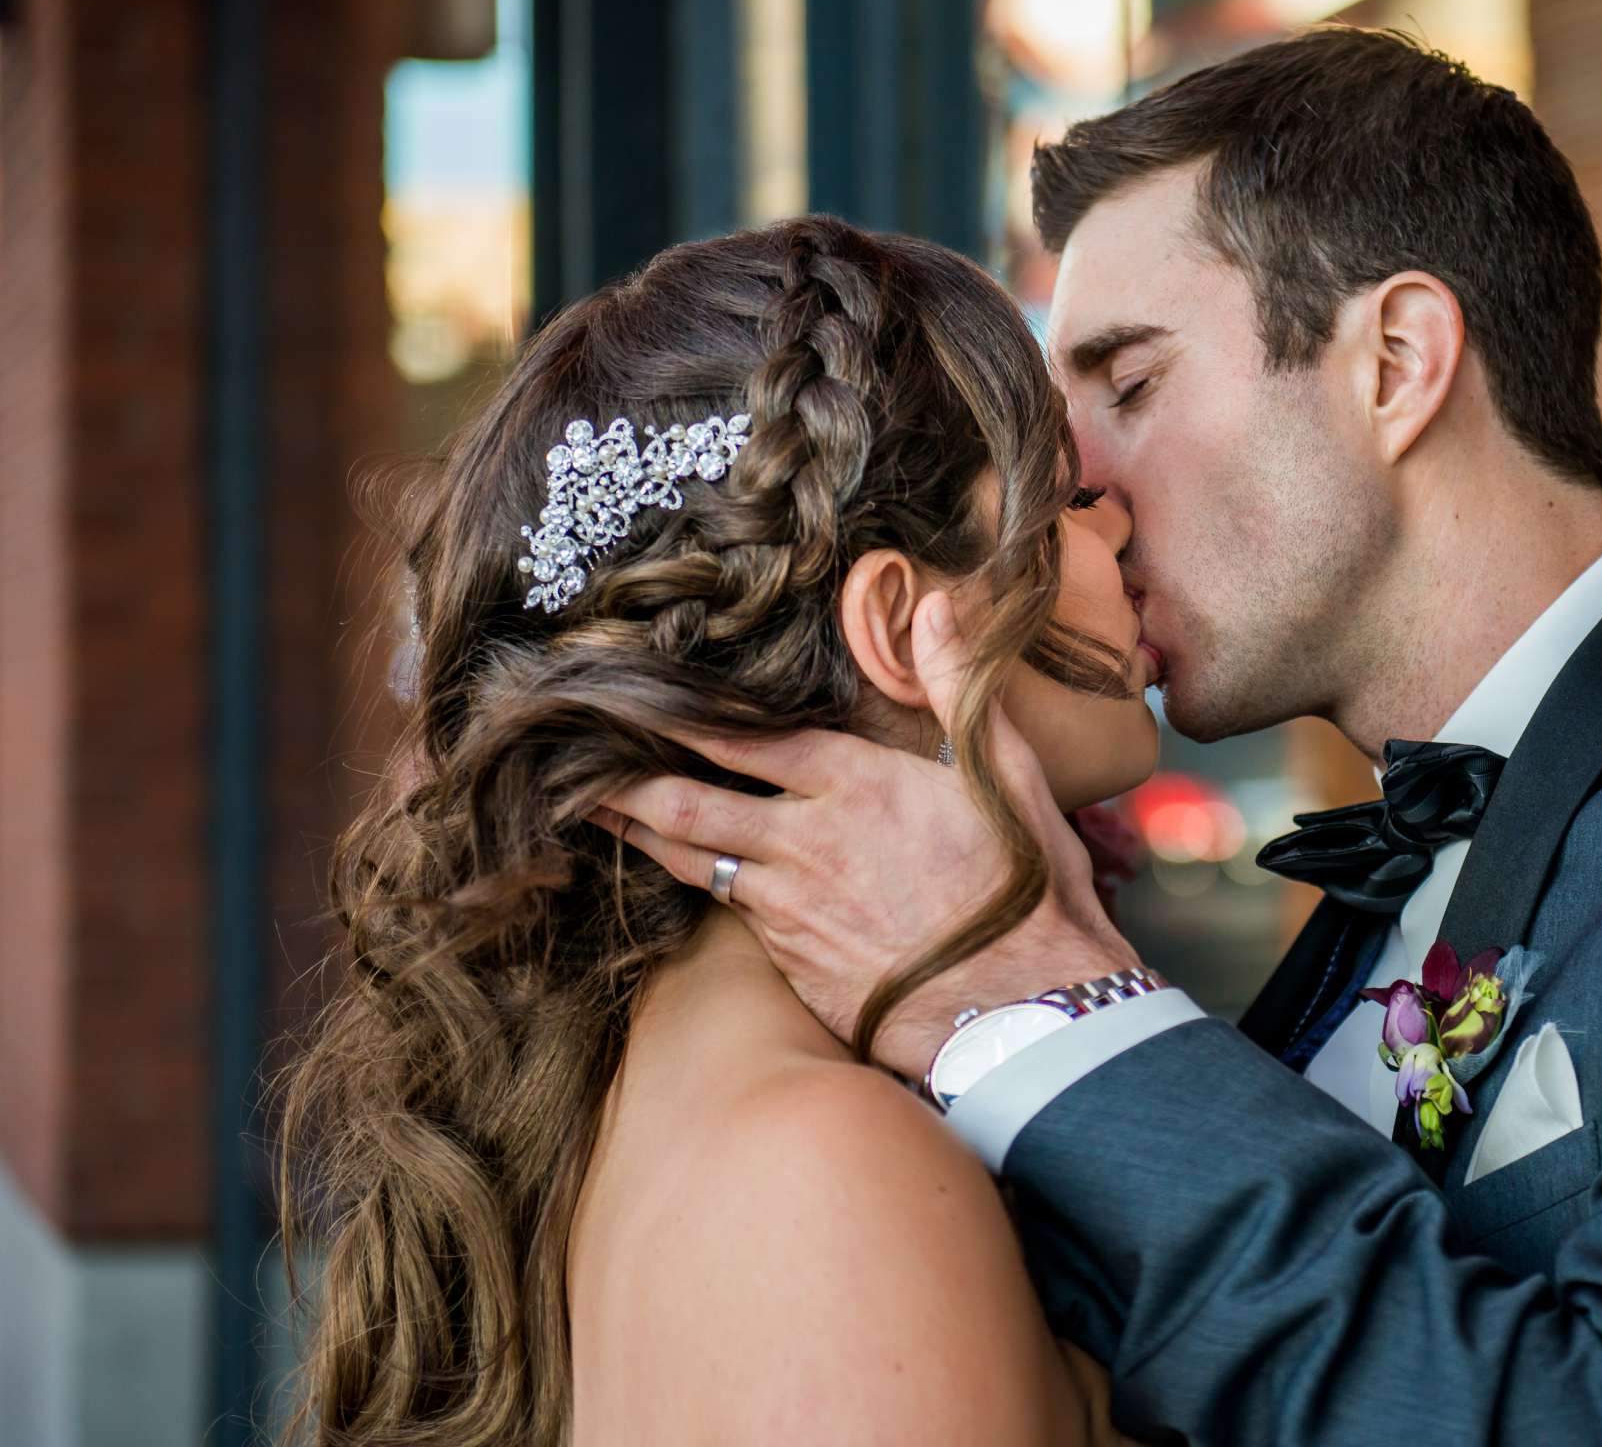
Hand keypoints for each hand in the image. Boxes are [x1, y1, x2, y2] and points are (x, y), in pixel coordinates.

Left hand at [598, 592, 1141, 1079]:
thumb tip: (933, 606)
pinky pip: (730, 913)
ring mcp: (791, 909)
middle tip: (564, 761)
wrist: (1022, 1009)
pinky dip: (695, 885)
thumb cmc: (1021, 886)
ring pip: (693, 862)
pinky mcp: (793, 964)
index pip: (739, 737)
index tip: (623, 695)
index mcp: (851, 784)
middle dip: (618, 780)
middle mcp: (805, 842)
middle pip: (685, 803)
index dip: (675, 716)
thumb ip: (956, 685)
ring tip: (587, 811)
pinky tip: (680, 875)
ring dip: (638, 833)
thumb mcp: (1005, 770)